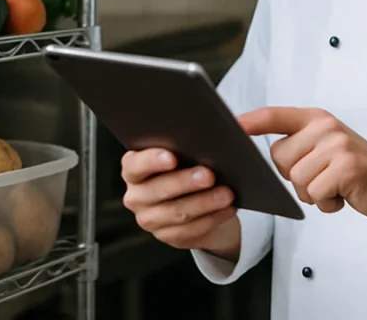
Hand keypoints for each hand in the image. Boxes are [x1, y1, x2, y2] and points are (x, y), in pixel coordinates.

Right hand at [121, 149, 240, 258]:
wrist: (197, 200)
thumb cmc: (189, 166)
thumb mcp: (188, 149)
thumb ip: (200, 137)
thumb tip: (232, 129)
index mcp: (134, 168)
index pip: (135, 165)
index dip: (151, 161)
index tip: (172, 158)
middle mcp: (137, 195)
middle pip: (157, 190)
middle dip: (185, 182)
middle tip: (209, 175)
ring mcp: (150, 218)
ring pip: (176, 212)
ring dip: (204, 203)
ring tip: (226, 193)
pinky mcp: (168, 236)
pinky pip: (190, 230)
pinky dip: (212, 218)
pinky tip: (226, 208)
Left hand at [239, 107, 366, 220]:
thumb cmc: (356, 173)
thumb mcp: (328, 148)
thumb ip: (300, 145)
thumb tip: (261, 155)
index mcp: (317, 119)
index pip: (275, 115)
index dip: (251, 121)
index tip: (231, 125)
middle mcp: (325, 126)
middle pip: (279, 158)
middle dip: (296, 177)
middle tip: (324, 178)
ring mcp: (337, 144)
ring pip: (297, 179)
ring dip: (313, 194)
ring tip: (336, 187)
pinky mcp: (346, 166)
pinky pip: (315, 193)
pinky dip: (327, 204)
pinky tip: (344, 196)